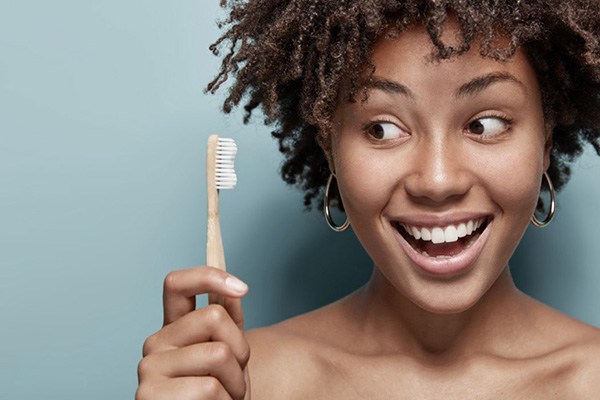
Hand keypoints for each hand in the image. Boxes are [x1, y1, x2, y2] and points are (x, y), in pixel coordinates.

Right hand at [136, 266, 250, 399]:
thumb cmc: (220, 397)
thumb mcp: (230, 356)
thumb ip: (228, 323)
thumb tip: (233, 290)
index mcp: (173, 330)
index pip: (177, 284)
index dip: (209, 276)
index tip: (243, 287)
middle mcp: (155, 344)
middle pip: (214, 317)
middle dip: (240, 349)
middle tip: (233, 377)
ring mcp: (149, 370)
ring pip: (218, 354)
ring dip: (236, 383)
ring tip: (224, 399)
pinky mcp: (150, 397)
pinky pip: (208, 388)